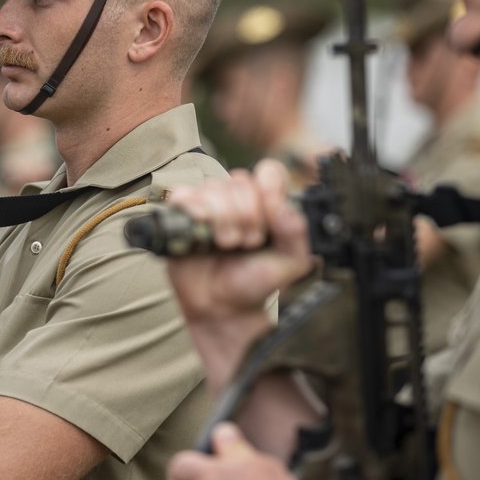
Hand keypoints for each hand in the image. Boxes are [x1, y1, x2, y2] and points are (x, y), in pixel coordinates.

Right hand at [165, 160, 312, 325]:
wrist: (223, 308)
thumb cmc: (256, 282)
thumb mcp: (291, 261)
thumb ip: (296, 231)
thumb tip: (280, 204)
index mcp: (266, 202)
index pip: (269, 172)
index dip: (268, 190)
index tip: (270, 217)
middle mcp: (237, 199)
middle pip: (240, 181)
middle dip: (246, 216)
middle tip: (248, 243)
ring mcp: (209, 204)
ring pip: (214, 188)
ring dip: (223, 220)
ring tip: (227, 245)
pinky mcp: (183, 213)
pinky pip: (184, 195)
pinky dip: (194, 211)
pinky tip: (203, 231)